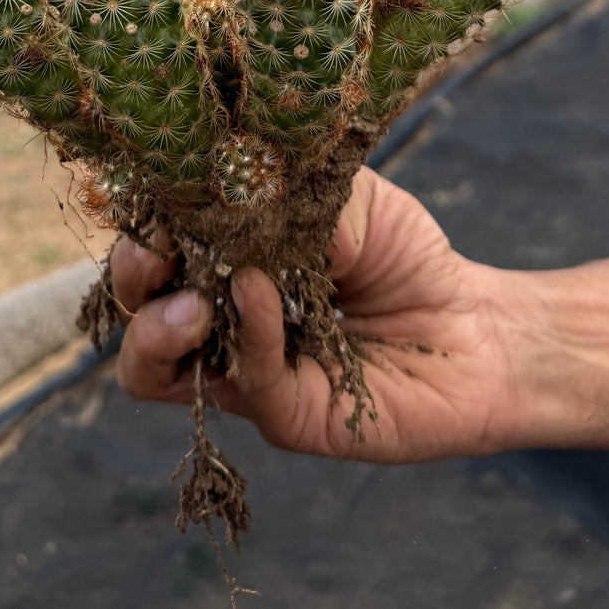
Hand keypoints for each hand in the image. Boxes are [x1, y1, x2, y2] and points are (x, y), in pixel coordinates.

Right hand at [111, 166, 532, 462]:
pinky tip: (259, 292)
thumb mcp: (345, 196)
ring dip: (156, 329)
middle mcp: (220, 321)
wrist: (477, 326)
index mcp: (224, 262)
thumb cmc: (406, 256)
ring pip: (155, 371)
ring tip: (190, 299)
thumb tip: (234, 195)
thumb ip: (287, 193)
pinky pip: (245, 381)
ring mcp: (246, 373)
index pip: (153, 247)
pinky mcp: (287, 415)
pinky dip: (246, 332)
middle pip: (135, 310)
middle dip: (131, 278)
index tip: (150, 199)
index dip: (141, 224)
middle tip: (152, 254)